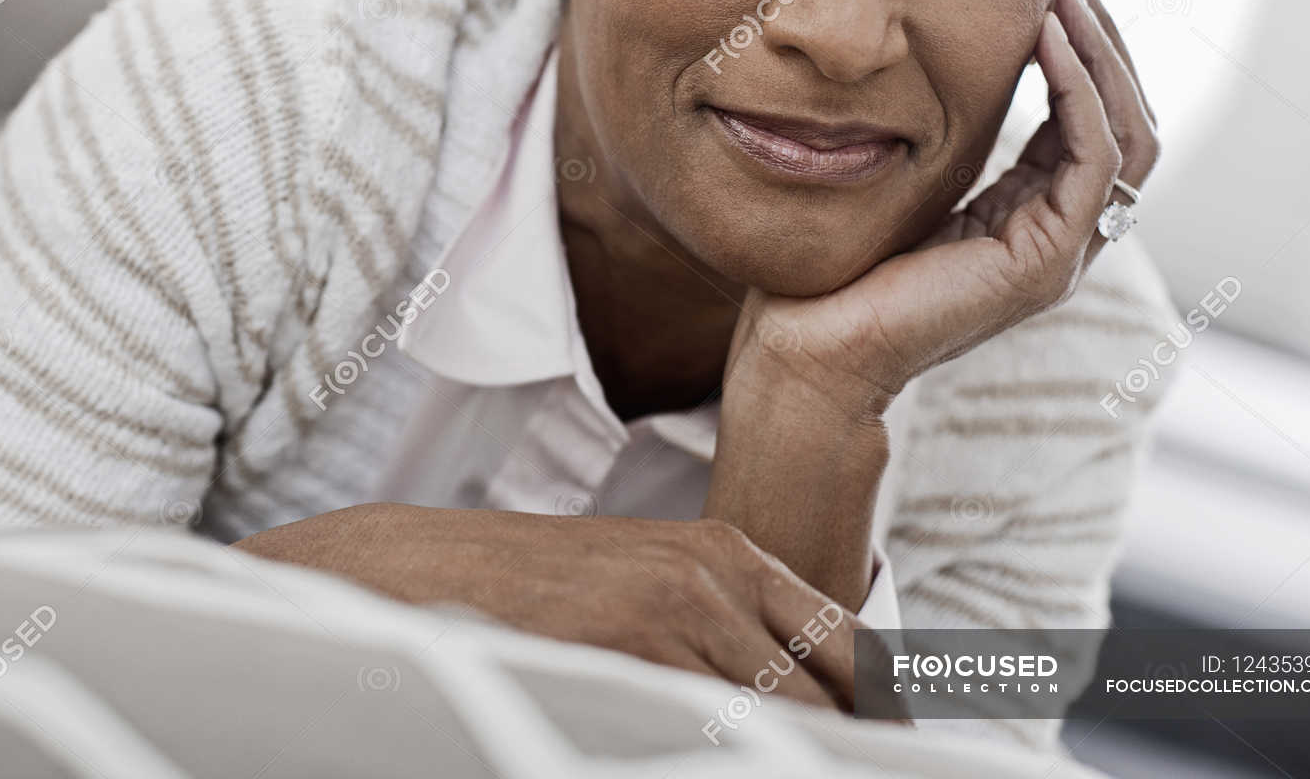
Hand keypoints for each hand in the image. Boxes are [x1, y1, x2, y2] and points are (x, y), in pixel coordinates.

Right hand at [234, 503, 860, 709]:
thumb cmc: (525, 588)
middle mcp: (715, 576)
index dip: (889, 721)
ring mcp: (671, 614)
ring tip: (768, 764)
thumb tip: (803, 706)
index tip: (903, 758)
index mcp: (729, 554)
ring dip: (785, 757)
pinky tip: (697, 761)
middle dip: (842, 754)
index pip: (860, 652)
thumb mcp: (642, 583)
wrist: (406, 568)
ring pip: (782, 725)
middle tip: (849, 777)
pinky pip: (712, 736)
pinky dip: (720, 760)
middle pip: (836, 700)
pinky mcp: (622, 656)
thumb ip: (725, 630)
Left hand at [724, 0, 1159, 419]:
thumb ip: (934, 128)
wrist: (806, 348)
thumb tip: (925, 46)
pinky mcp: (1046, 262)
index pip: (1090, 113)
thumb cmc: (831, 265)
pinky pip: (1093, 156)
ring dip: (1100, 47)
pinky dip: (1078, 88)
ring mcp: (1063, 253)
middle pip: (1124, 113)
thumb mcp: (896, 174)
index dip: (1080, 40)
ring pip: (1127, 128)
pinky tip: (1046, 35)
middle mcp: (1062, 234)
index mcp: (1031, 214)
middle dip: (1101, 31)